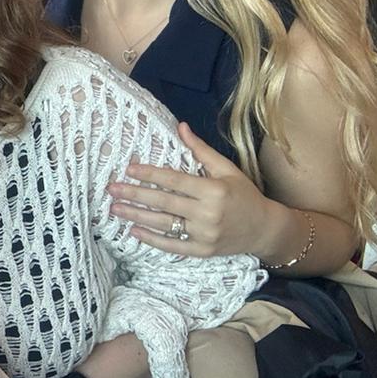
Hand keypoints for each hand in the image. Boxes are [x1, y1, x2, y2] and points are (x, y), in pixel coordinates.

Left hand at [106, 122, 279, 257]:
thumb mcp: (227, 169)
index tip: (129, 169)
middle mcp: (208, 213)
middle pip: (164, 202)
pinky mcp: (202, 251)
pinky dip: (152, 240)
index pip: (175, 180)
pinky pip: (172, 246)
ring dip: (137, 216)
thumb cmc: (245, 195)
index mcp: (214, 191)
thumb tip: (180, 126)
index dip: (150, 174)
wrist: (265, 229)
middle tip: (111, 188)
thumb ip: (201, 150)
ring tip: (115, 208)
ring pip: (164, 224)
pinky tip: (134, 232)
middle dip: (135, 194)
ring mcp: (204, 235)